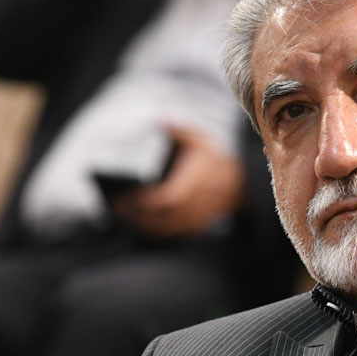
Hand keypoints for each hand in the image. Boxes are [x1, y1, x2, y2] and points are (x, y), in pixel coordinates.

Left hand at [112, 126, 245, 238]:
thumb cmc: (213, 160)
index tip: (128, 196)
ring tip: (124, 216)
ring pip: (167, 228)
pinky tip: (140, 226)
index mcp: (196, 180)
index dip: (147, 201)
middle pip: (164, 216)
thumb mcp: (198, 140)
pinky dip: (155, 232)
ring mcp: (198, 216)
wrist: (238, 183)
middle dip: (139, 214)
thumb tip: (158, 121)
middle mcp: (198, 201)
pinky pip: (173, 234)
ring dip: (143, 226)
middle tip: (118, 207)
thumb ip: (178, 131)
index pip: (168, 197)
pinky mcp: (196, 226)